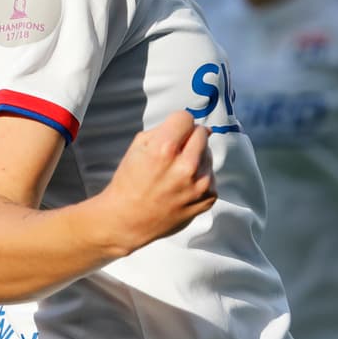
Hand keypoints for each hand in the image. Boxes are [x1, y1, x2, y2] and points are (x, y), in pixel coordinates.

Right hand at [97, 111, 216, 253]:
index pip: (186, 118)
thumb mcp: (138, 147)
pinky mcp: (207, 198)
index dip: (176, 124)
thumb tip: (195, 127)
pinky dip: (200, 177)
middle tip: (174, 153)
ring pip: (208, 154)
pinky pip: (211, 175)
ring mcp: (199, 184)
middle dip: (189, 138)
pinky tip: (183, 186)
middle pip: (201, 133)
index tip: (172, 133)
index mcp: (164, 149)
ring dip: (196, 158)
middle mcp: (185, 166)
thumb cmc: (129, 183)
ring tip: (176, 173)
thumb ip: (165, 130)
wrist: (127, 220)